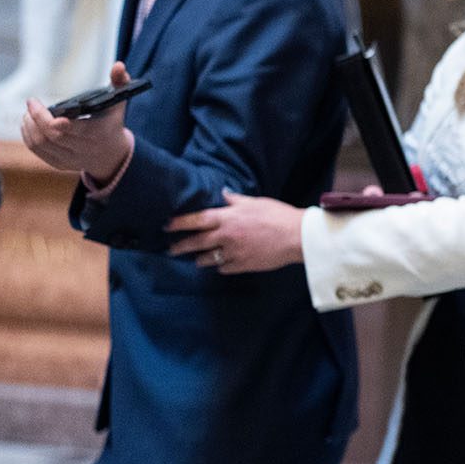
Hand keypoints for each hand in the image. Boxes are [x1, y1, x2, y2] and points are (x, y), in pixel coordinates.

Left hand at [20, 62, 132, 183]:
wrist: (112, 155)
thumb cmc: (111, 122)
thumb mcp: (119, 102)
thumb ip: (121, 82)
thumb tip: (118, 65)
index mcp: (98, 133)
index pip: (76, 131)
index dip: (59, 124)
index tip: (47, 114)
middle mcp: (84, 149)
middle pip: (53, 136)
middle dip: (38, 118)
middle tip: (32, 104)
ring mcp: (71, 159)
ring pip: (42, 144)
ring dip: (30, 126)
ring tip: (28, 113)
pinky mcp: (60, 164)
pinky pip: (38, 151)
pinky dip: (29, 136)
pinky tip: (28, 124)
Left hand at [166, 191, 304, 273]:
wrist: (297, 237)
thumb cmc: (278, 215)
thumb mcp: (255, 202)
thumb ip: (235, 200)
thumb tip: (223, 195)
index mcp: (227, 218)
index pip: (196, 220)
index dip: (179, 223)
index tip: (167, 226)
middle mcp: (226, 236)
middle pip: (196, 243)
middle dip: (180, 247)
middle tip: (172, 250)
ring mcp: (233, 253)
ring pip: (207, 259)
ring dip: (199, 259)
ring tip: (197, 259)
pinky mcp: (243, 265)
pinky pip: (224, 268)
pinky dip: (220, 267)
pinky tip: (220, 265)